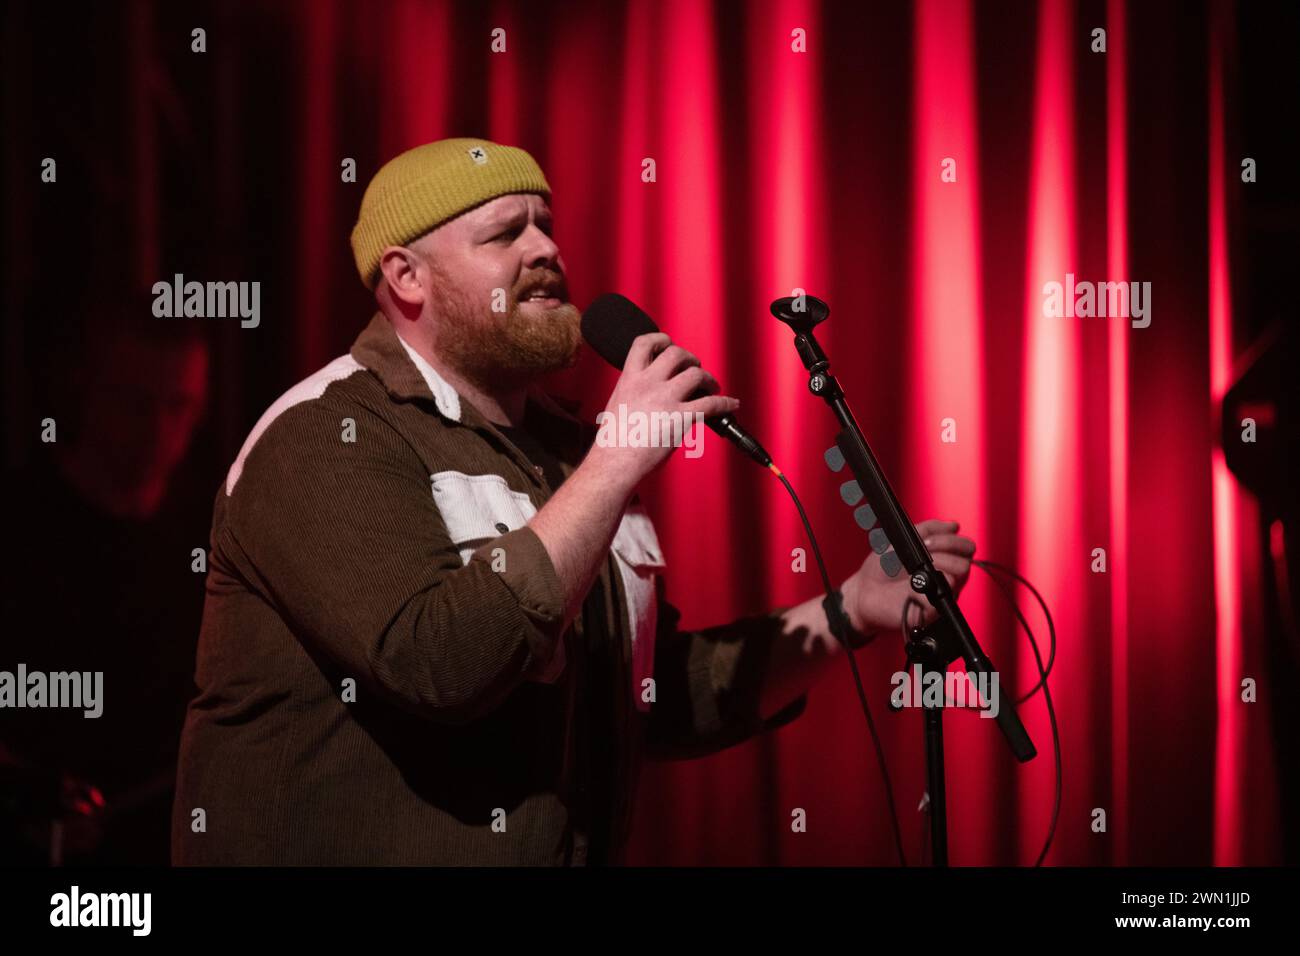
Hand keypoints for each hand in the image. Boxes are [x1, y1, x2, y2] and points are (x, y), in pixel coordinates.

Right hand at [585, 332, 739, 487]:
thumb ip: (637, 392)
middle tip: (695, 368)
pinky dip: (726, 402)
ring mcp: (665, 399)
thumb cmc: (614, 443)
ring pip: (696, 373)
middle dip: (690, 359)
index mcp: (629, 379)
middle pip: (676, 353)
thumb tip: (657, 394)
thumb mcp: (619, 405)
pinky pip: (712, 403)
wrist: (614, 463)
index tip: (668, 343)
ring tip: (712, 387)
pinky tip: (731, 404)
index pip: (644, 343)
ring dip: (708, 378)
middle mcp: (648, 383)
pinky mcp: (681, 418)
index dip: (660, 339)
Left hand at [840, 519, 975, 638]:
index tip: (928, 540)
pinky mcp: (929, 614)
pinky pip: (936, 600)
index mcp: (943, 560)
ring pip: (955, 579)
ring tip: (914, 570)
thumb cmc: (882, 569)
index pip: (966, 548)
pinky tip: (908, 590)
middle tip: (925, 550)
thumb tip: (953, 525)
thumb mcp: (902, 541)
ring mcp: (939, 596)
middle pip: (965, 563)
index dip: (952, 541)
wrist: (864, 592)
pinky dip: (920, 591)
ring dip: (934, 567)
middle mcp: (946, 578)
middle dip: (945, 551)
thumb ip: (927, 529)